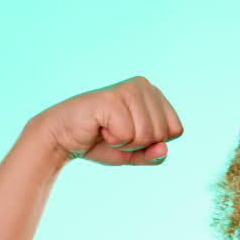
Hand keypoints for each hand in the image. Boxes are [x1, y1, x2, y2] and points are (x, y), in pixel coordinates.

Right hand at [31, 75, 183, 166]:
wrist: (63, 138)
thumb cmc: (100, 142)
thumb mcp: (134, 153)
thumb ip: (154, 154)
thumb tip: (163, 148)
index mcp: (153, 94)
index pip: (176, 130)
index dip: (152, 142)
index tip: (129, 134)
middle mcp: (144, 85)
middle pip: (162, 134)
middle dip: (138, 144)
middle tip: (114, 133)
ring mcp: (128, 89)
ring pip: (146, 135)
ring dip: (125, 142)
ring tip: (107, 130)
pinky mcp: (112, 98)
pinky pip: (128, 135)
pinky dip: (113, 140)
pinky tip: (99, 127)